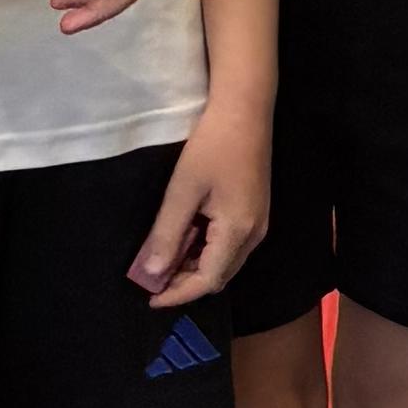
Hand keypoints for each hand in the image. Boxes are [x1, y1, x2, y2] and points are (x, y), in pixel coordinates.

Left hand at [133, 108, 268, 310]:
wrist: (245, 110)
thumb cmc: (212, 145)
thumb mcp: (182, 190)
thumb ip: (167, 234)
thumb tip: (152, 273)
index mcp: (237, 232)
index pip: (206, 280)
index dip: (177, 293)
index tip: (149, 298)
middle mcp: (254, 235)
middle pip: (219, 276)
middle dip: (185, 283)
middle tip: (153, 280)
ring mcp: (258, 224)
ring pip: (225, 262)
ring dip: (195, 267)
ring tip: (164, 261)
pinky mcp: (256, 212)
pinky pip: (230, 246)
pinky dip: (207, 252)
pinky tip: (186, 240)